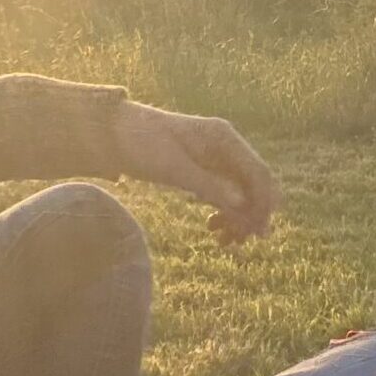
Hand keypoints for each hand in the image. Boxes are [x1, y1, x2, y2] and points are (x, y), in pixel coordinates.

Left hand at [111, 102, 279, 243]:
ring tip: (223, 241)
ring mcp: (215, 158)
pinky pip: (224, 194)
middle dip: (251, 214)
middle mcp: (225, 146)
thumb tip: (242, 205)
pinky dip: (224, 212)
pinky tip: (214, 228)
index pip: (258, 172)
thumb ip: (208, 184)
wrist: (112, 133)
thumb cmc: (141, 143)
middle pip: (253, 185)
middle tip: (239, 242)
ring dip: (238, 217)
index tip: (259, 232)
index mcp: (224, 137)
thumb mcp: (173, 167)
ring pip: (240, 193)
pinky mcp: (203, 169)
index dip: (263, 203)